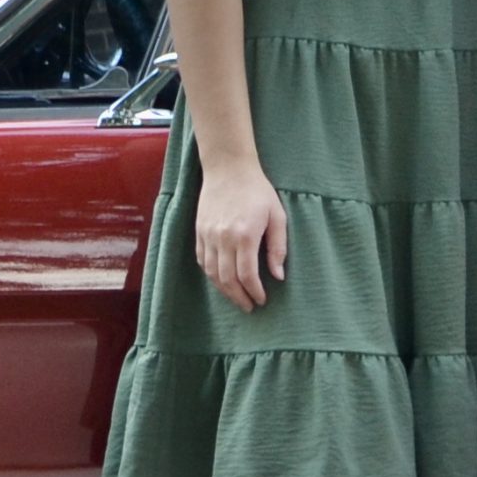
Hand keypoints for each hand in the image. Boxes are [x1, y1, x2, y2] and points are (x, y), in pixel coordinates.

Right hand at [195, 157, 288, 311]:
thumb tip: (278, 276)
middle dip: (239, 297)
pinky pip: (202, 260)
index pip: (247, 274)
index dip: (254, 291)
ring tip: (237, 298)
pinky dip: (211, 275)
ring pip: (212, 273)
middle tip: (249, 307)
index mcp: (244, 235)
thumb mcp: (278, 216)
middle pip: (227, 278)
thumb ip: (278, 247)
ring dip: (224, 290)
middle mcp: (222, 238)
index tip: (262, 300)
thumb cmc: (258, 191)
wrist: (228, 169)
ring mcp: (207, 235)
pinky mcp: (199, 231)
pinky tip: (222, 281)